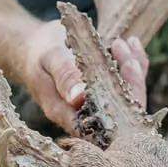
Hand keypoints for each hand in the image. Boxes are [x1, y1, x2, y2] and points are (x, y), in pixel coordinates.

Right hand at [18, 20, 148, 131]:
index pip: (100, 123)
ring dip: (133, 71)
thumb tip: (78, 99)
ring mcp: (97, 103)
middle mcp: (83, 114)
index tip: (125, 72)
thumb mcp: (50, 59)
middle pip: (119, 113)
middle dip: (132, 85)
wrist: (34, 46)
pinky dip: (134, 64)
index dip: (120, 104)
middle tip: (130, 59)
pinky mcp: (105, 91)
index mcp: (65, 113)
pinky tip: (133, 43)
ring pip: (126, 97)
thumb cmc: (39, 53)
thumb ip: (64, 76)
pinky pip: (126, 84)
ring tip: (126, 44)